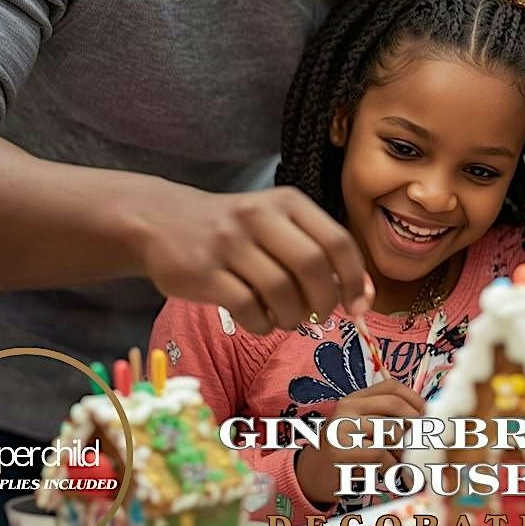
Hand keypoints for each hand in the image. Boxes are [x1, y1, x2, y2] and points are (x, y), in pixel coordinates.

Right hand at [131, 184, 370, 333]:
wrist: (161, 221)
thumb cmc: (234, 230)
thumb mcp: (276, 223)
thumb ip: (317, 250)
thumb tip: (363, 294)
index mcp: (287, 202)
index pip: (337, 240)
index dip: (355, 278)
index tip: (358, 305)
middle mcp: (259, 216)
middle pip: (313, 266)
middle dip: (326, 300)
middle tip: (320, 315)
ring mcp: (228, 243)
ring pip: (281, 291)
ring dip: (294, 316)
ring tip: (288, 318)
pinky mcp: (203, 272)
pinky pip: (247, 308)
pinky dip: (262, 324)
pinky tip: (260, 319)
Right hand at [296, 379, 425, 505]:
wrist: (312, 476)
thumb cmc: (347, 452)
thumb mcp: (364, 429)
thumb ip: (387, 420)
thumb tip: (427, 422)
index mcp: (355, 398)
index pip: (391, 387)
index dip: (415, 399)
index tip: (429, 415)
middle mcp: (347, 407)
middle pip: (395, 406)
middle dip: (416, 424)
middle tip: (424, 442)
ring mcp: (342, 427)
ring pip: (391, 431)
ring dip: (404, 450)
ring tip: (402, 461)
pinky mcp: (341, 451)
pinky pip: (381, 454)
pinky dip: (392, 466)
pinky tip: (390, 472)